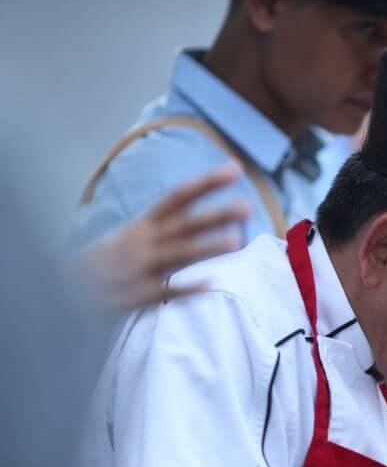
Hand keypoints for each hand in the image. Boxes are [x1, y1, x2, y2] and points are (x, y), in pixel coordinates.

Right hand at [75, 164, 248, 312]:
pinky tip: (210, 284)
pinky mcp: (133, 297)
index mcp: (141, 226)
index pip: (178, 197)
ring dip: (206, 246)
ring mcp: (137, 269)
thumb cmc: (102, 264)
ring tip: (237, 240)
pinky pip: (164, 291)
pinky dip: (186, 288)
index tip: (235, 169)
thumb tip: (200, 211)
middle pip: (183, 224)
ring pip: (176, 255)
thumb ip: (161, 227)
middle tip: (248, 206)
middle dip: (215, 214)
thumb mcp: (127, 237)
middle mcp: (141, 242)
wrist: (59, 291)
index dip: (206, 183)